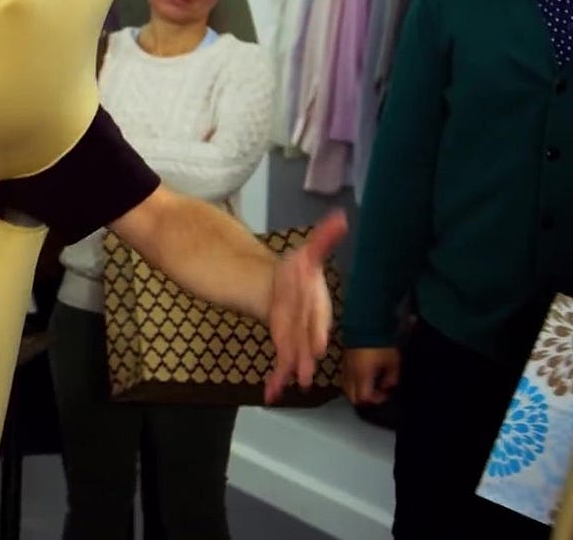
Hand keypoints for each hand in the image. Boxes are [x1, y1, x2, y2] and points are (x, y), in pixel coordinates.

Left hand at [265, 210, 348, 403]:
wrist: (285, 289)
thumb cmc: (300, 272)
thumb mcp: (309, 253)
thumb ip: (324, 239)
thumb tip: (342, 217)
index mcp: (316, 305)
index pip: (318, 319)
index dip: (317, 331)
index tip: (317, 345)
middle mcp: (310, 326)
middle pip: (307, 343)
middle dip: (305, 358)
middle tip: (305, 375)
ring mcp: (297, 339)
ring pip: (294, 358)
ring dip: (289, 373)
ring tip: (285, 387)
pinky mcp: (285, 347)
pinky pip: (280, 365)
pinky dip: (275, 381)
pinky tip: (270, 396)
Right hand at [343, 347, 400, 405]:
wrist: (365, 323)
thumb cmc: (380, 343)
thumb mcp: (393, 361)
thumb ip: (392, 377)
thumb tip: (388, 386)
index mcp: (362, 375)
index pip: (363, 397)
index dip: (375, 400)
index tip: (385, 394)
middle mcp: (350, 373)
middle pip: (351, 396)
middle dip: (363, 399)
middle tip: (376, 394)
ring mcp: (345, 366)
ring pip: (346, 387)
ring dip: (357, 391)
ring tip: (369, 386)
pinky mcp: (344, 359)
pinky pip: (345, 377)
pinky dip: (353, 382)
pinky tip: (363, 376)